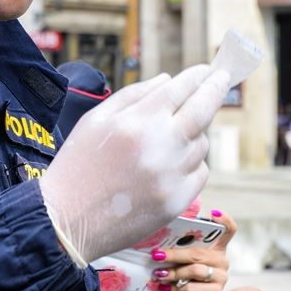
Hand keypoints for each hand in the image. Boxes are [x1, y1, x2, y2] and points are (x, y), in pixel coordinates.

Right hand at [40, 64, 231, 265]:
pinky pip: (200, 172)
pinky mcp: (177, 200)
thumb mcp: (95, 120)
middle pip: (203, 109)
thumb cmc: (77, 166)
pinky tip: (168, 167)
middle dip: (216, 88)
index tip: (205, 69)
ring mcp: (172, 175)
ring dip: (193, 134)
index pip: (179, 88)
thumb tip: (168, 80)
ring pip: (201, 143)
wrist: (68, 221)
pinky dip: (191, 164)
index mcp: (136, 121)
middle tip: (222, 78)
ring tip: (168, 140)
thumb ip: (133, 95)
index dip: (195, 76)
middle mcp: (160, 146)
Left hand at [149, 210, 236, 290]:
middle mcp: (221, 261)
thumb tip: (160, 234)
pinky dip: (175, 288)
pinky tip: (164, 287)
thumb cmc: (186, 273)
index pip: (229, 230)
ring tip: (158, 273)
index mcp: (217, 247)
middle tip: (157, 255)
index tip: (214, 213)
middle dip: (174, 254)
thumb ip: (181, 245)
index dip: (225, 220)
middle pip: (199, 253)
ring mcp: (220, 277)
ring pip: (196, 270)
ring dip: (173, 272)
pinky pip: (192, 288)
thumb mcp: (185, 257)